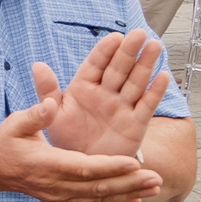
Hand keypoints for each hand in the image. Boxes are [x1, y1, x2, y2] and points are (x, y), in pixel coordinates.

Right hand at [0, 95, 163, 201]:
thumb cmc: (6, 142)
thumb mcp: (15, 123)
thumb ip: (35, 114)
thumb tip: (53, 104)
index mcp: (46, 163)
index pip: (82, 168)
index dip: (109, 167)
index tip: (133, 162)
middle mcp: (55, 185)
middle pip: (97, 188)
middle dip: (129, 184)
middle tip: (156, 178)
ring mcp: (60, 197)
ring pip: (99, 200)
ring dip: (129, 195)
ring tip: (155, 187)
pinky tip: (136, 199)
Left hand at [32, 31, 169, 158]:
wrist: (83, 168)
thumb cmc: (67, 137)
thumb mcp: (53, 114)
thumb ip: (47, 89)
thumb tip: (37, 65)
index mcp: (85, 87)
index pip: (96, 64)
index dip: (105, 51)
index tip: (115, 37)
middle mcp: (106, 93)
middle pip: (119, 69)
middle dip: (129, 51)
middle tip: (139, 34)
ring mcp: (122, 107)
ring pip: (135, 82)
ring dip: (145, 65)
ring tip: (154, 46)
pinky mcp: (135, 123)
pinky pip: (146, 105)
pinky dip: (155, 92)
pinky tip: (163, 76)